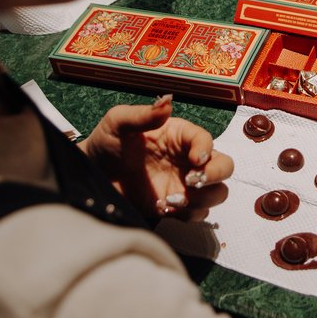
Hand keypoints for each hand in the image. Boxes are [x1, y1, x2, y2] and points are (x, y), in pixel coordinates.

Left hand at [79, 95, 231, 219]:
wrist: (92, 175)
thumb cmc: (107, 142)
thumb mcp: (119, 121)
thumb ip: (143, 114)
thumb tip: (166, 102)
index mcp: (180, 136)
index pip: (206, 140)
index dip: (206, 149)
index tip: (195, 159)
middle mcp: (187, 160)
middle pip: (224, 167)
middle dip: (215, 175)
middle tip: (191, 182)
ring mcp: (184, 185)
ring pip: (216, 193)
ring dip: (201, 199)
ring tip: (172, 201)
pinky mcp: (174, 206)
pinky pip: (196, 214)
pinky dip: (186, 214)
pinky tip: (162, 208)